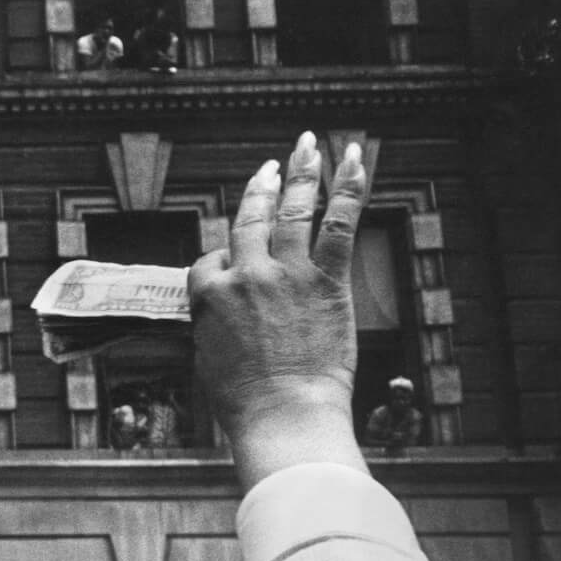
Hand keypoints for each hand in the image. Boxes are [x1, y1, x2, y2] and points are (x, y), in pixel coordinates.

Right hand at [190, 132, 370, 488]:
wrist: (283, 413)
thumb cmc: (244, 401)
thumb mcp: (207, 358)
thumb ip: (213, 322)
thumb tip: (218, 311)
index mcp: (208, 295)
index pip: (211, 259)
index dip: (222, 260)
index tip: (233, 264)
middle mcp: (244, 274)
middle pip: (250, 219)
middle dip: (259, 188)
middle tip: (268, 167)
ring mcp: (286, 274)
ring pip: (292, 210)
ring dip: (301, 173)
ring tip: (306, 147)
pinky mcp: (326, 280)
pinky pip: (338, 222)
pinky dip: (348, 187)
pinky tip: (352, 158)